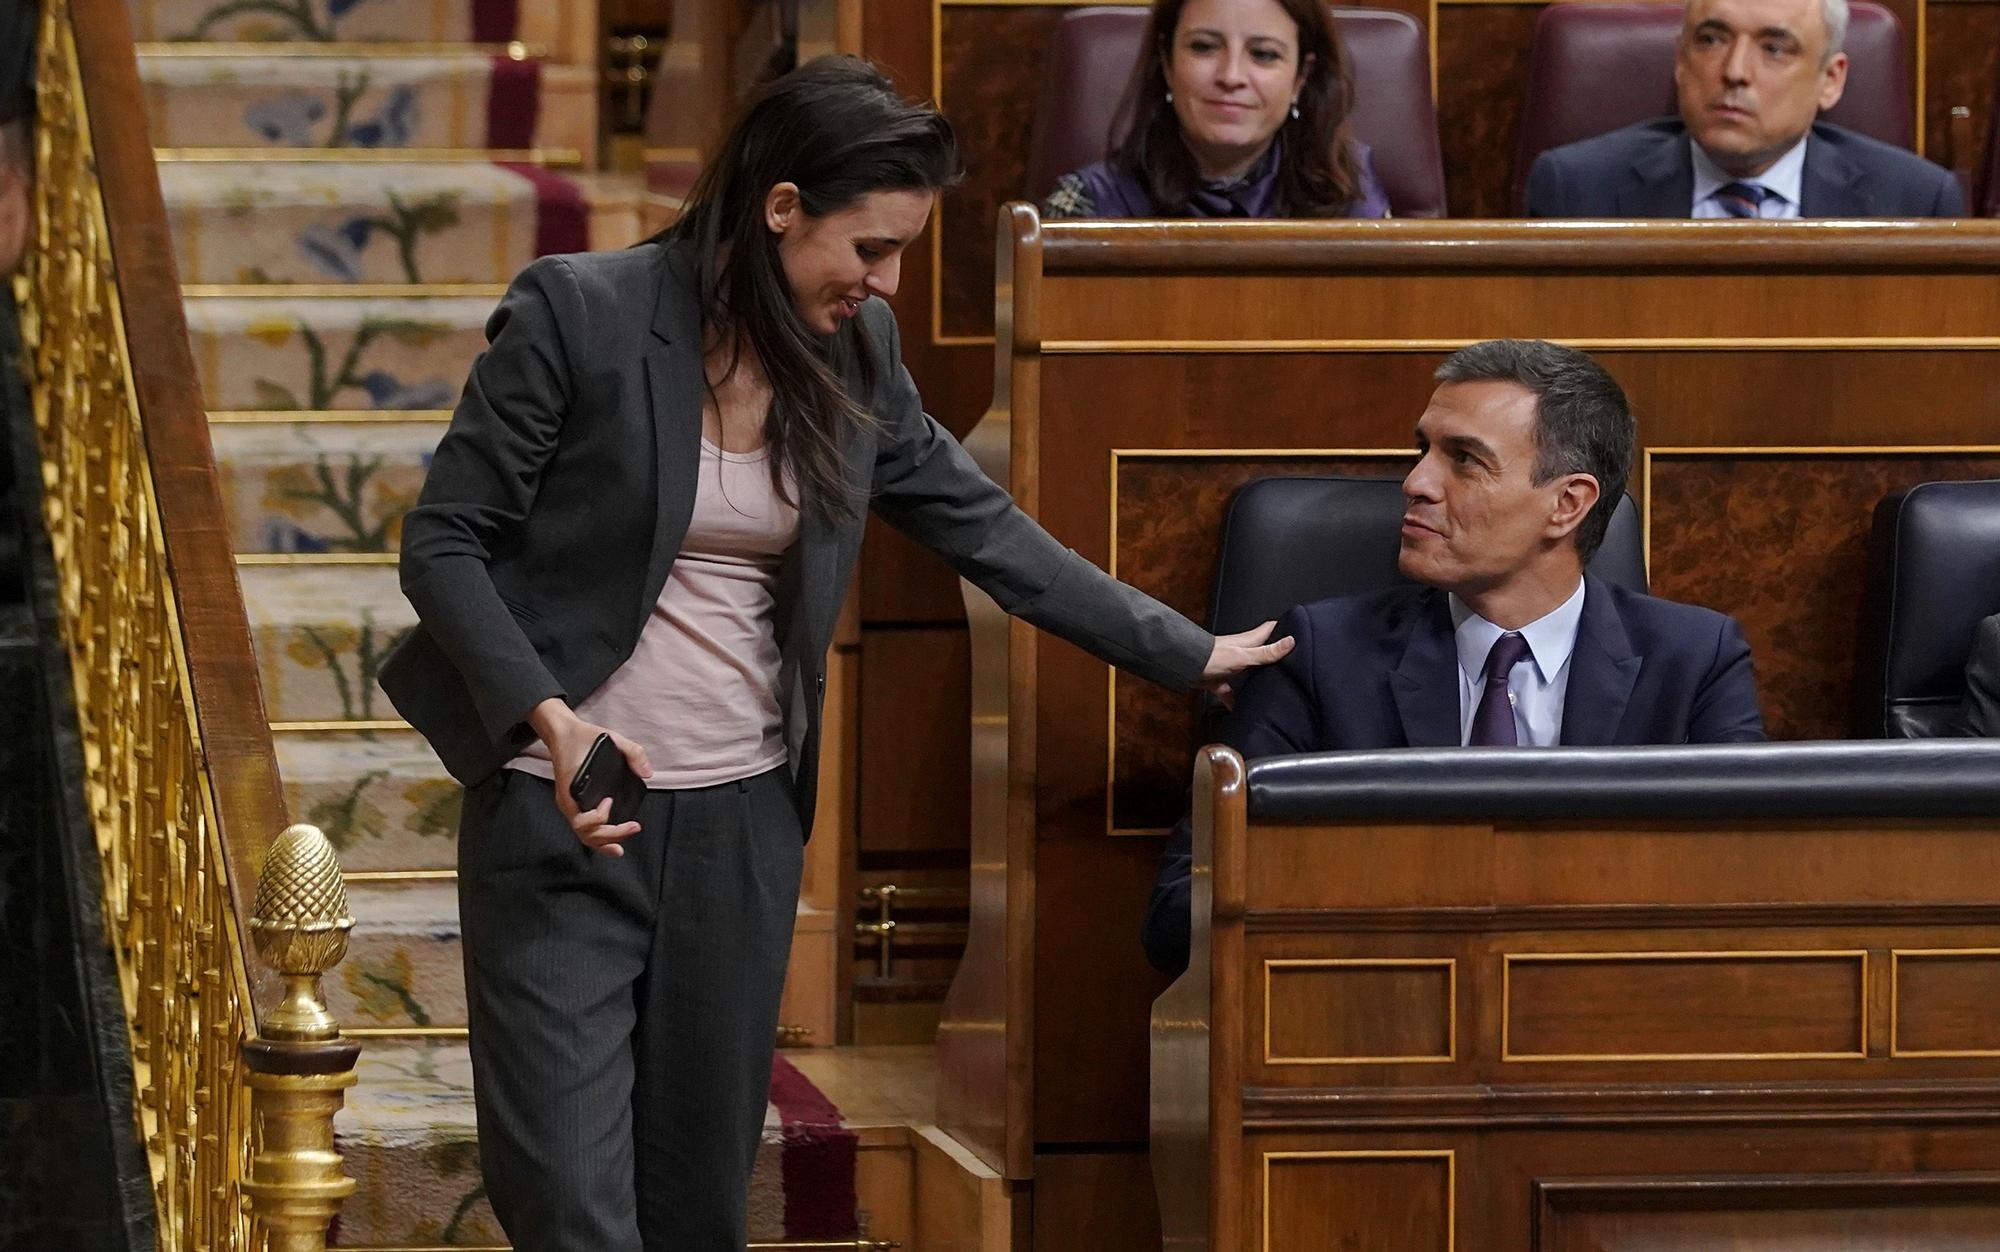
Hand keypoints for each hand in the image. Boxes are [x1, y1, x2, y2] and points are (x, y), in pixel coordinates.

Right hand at [528, 698, 652, 856]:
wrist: (563, 733)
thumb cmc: (582, 736)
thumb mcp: (609, 737)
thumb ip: (632, 752)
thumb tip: (647, 773)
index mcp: (569, 790)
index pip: (580, 820)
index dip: (597, 818)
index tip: (610, 801)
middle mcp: (568, 803)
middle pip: (585, 833)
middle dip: (610, 835)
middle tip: (634, 827)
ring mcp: (571, 805)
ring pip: (584, 835)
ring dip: (604, 842)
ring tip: (622, 848)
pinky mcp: (576, 804)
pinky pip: (585, 827)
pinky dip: (598, 837)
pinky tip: (614, 840)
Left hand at [1200, 620, 1293, 709]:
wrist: (1184, 667)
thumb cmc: (1212, 657)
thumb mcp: (1244, 656)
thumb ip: (1266, 652)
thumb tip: (1290, 641)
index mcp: (1249, 641)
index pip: (1270, 628)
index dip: (1284, 626)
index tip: (1299, 629)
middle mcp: (1241, 651)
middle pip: (1262, 651)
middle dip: (1275, 657)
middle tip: (1292, 666)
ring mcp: (1230, 664)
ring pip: (1248, 672)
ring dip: (1256, 680)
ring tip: (1271, 691)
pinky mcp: (1220, 678)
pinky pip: (1231, 690)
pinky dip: (1235, 699)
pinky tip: (1239, 709)